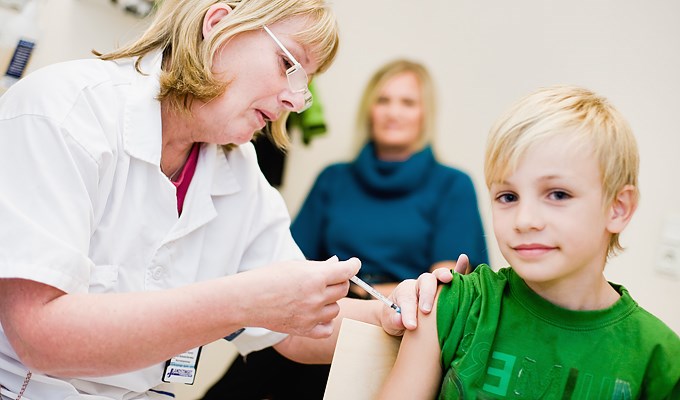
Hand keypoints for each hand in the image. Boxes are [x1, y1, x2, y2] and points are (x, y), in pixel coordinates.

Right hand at [242, 256, 359, 338]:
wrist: (247, 299)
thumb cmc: (268, 278)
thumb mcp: (294, 265)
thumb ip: (318, 267)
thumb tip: (337, 264)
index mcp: (315, 276)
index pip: (346, 270)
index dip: (353, 265)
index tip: (353, 264)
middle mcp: (316, 297)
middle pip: (343, 289)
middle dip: (338, 282)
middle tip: (326, 280)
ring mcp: (311, 315)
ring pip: (336, 308)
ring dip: (329, 302)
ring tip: (312, 297)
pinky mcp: (305, 329)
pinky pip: (327, 328)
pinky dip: (325, 321)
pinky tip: (316, 314)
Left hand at [380, 254, 469, 335]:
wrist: (401, 315)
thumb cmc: (396, 318)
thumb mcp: (389, 321)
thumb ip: (394, 320)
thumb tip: (401, 321)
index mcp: (405, 292)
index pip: (407, 299)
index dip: (409, 312)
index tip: (411, 325)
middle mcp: (419, 285)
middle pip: (424, 283)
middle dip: (426, 295)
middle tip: (426, 310)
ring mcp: (433, 285)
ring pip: (437, 277)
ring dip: (443, 276)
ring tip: (448, 278)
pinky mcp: (445, 288)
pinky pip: (454, 276)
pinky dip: (459, 268)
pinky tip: (464, 259)